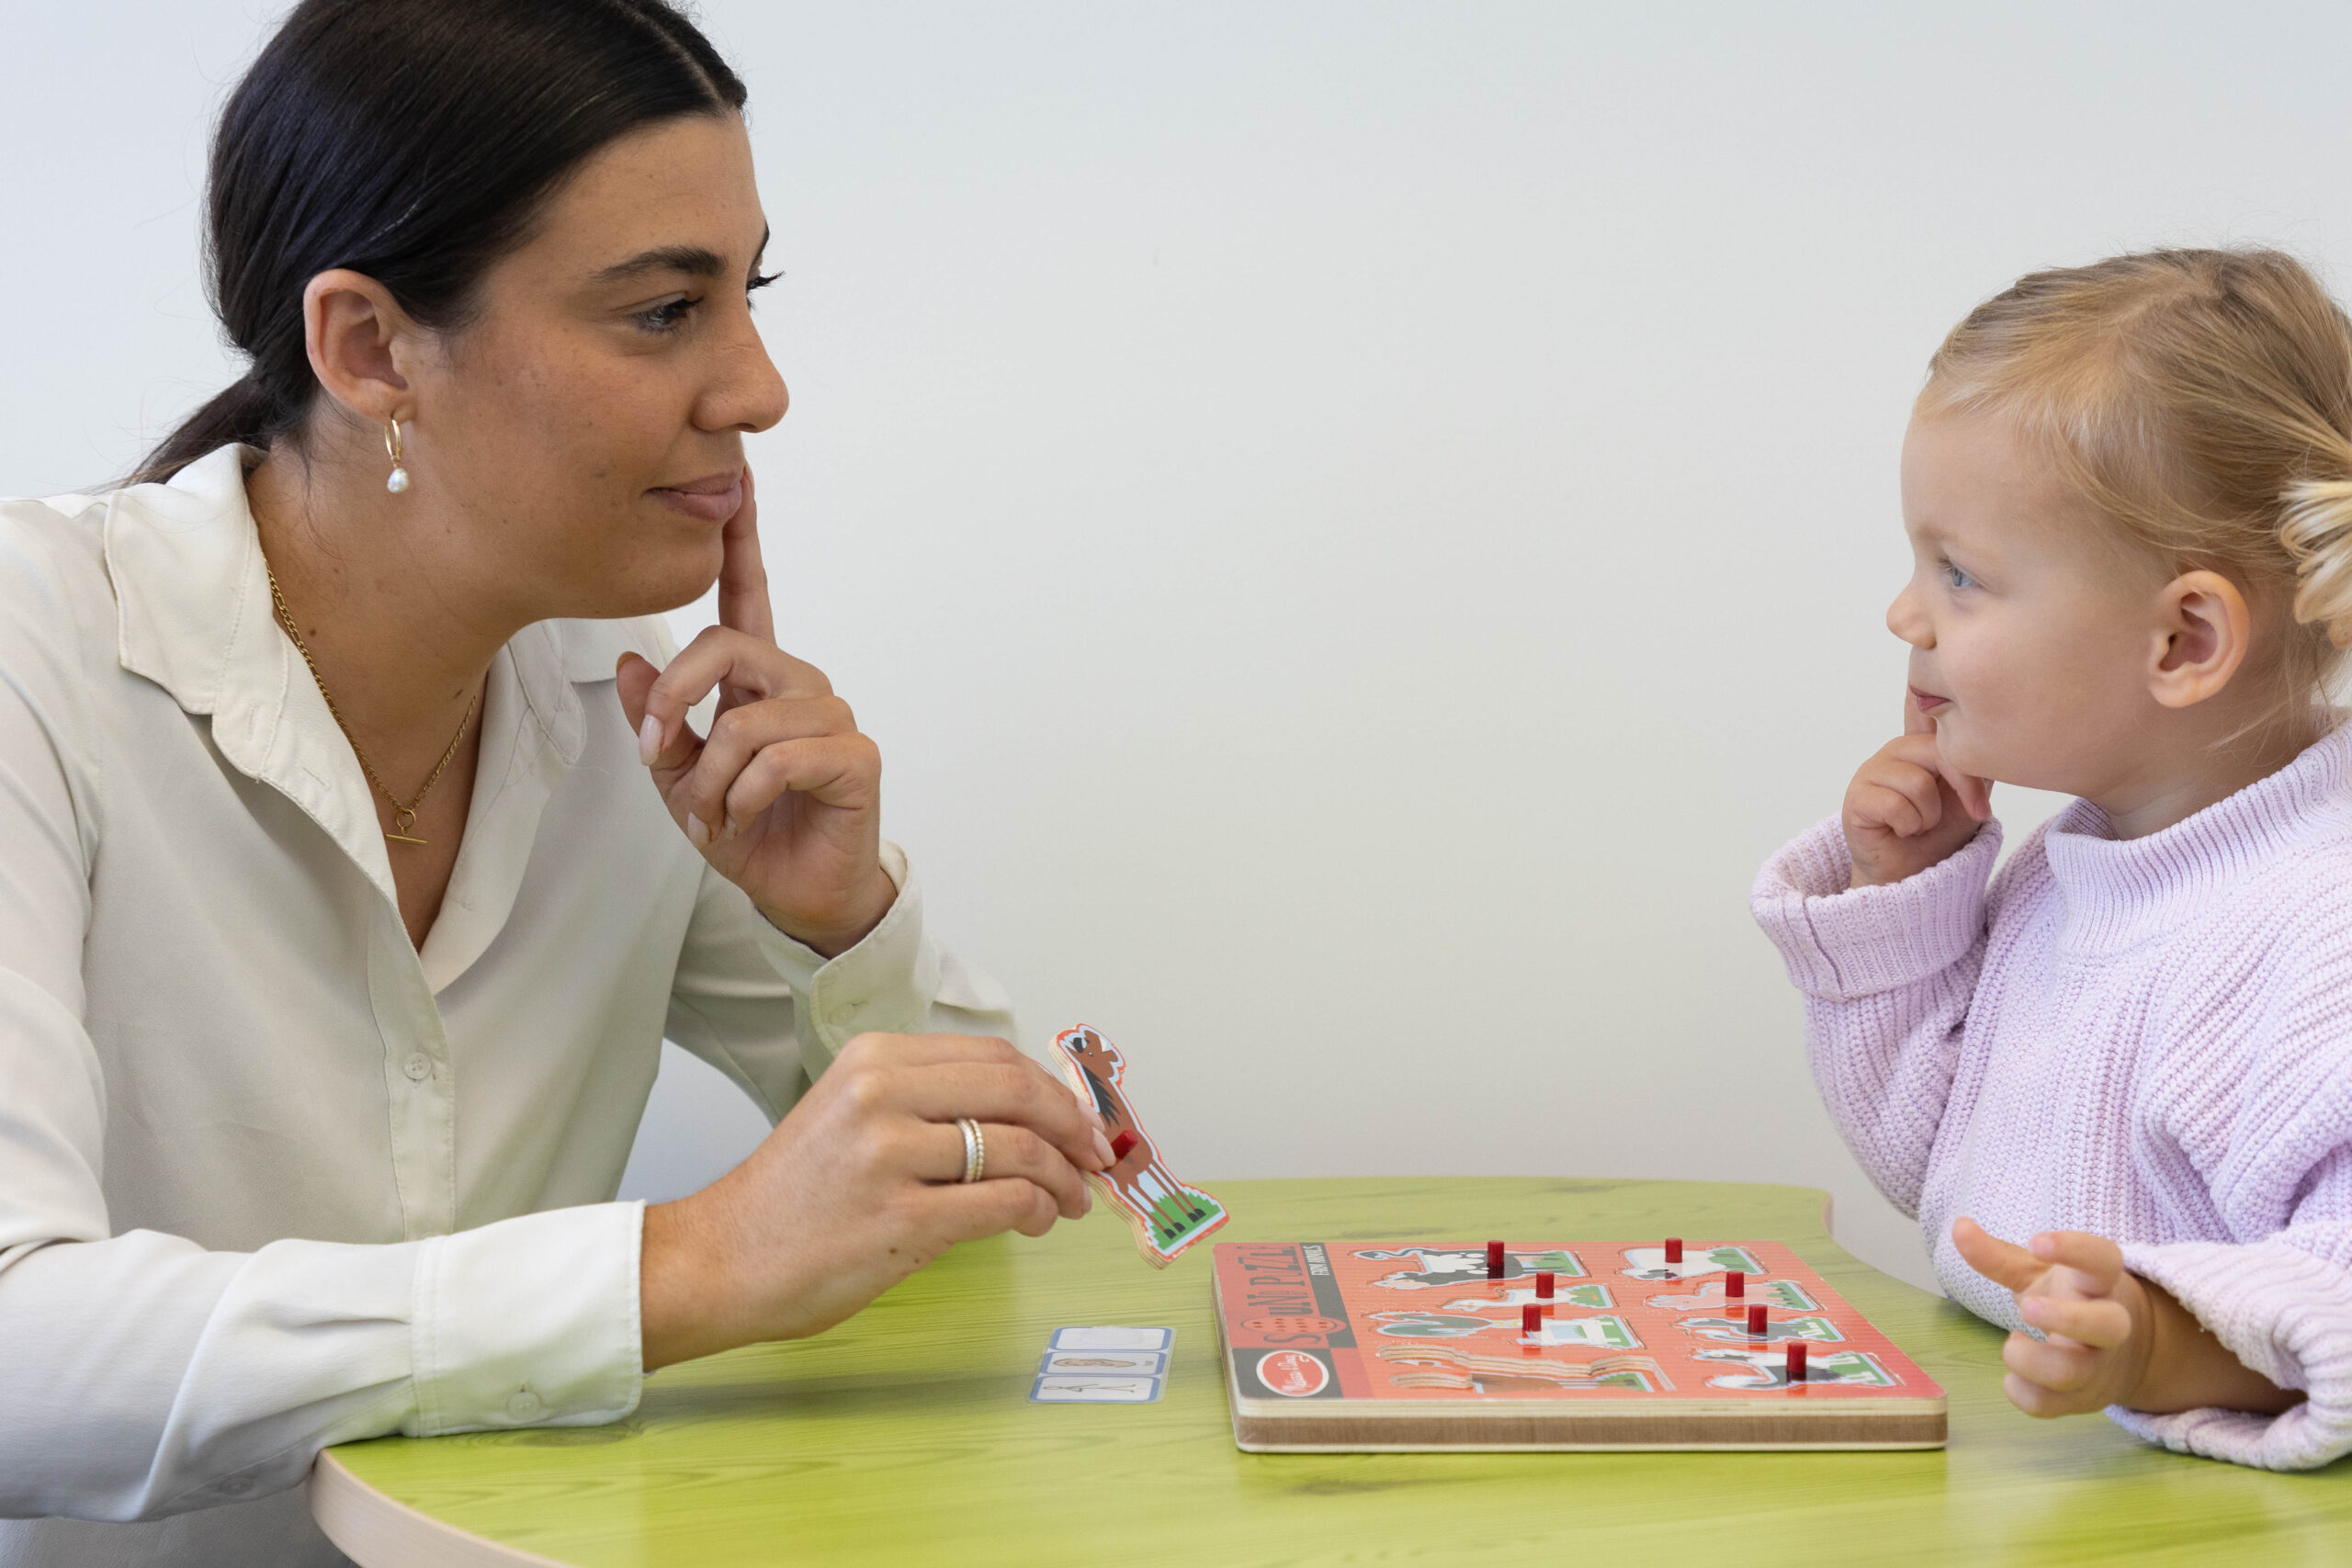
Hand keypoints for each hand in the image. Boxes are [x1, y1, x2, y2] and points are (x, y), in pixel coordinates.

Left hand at [616, 468, 894, 955]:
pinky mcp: (854, 755)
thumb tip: (631, 660)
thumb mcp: (679, 776)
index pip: (748, 595)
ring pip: (742, 721)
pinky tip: (749, 817)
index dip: (742, 539)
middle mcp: (798, 683)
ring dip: (710, 779)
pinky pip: (777, 761)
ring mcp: (831, 714)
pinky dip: (745, 798)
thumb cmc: (748, 828)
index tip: (739, 479)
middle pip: (726, 646)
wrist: (796, 893)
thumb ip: (658, 719)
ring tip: (715, 813)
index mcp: (758, 678)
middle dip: (675, 700)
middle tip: (658, 756)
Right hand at [641, 1033, 1117, 1369]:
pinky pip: (1004, 1202)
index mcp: (874, 1059)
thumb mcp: (851, 1115)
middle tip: (1093, 1157)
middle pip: (1018, 1092)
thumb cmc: (791, 1200)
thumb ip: (926, 1102)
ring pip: (1021, 1148)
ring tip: (1067, 1200)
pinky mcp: (902, 1218)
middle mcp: (882, 1094)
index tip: (1080, 1118)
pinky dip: (1037, 1210)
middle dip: (1073, 1127)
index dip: (1053, 1089)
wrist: (720, 1259)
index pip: (994, 1057)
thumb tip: (1026, 1114)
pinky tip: (1036, 1220)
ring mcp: (891, 1155)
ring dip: (1063, 1178)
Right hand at [1842, 691, 1991, 887]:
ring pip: (1917, 783)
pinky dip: (1908, 826)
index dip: (1968, 770)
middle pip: (1937, 753)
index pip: (1948, 734)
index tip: (1981, 809)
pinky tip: (1900, 831)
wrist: (1914, 876)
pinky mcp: (1856, 799)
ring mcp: (1870, 772)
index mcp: (1922, 745)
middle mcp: (1894, 752)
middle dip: (1958, 792)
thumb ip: (1977, 769)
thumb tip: (1987, 746)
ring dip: (1928, 816)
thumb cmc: (1938, 836)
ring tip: (1918, 825)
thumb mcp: (1969, 799)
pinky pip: (1894, 806)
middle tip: (1954, 818)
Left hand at [1951, 1217, 2299, 1418]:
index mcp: (2099, 1284)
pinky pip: (2048, 1406)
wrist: (2119, 1355)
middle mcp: (2110, 1327)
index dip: (2075, 1249)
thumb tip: (1959, 1226)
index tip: (2037, 1241)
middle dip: (2065, 1318)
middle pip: (2107, 1325)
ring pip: (2072, 1371)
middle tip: (2025, 1308)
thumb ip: (1998, 1256)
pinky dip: (2020, 1391)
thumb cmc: (2068, 1301)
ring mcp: (2099, 1367)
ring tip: (2014, 1342)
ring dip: (2029, 1359)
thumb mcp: (2037, 1274)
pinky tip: (2014, 1376)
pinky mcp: (2082, 1401)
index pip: (2103, 1260)